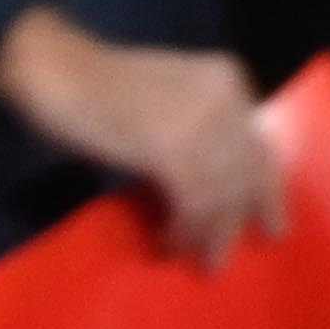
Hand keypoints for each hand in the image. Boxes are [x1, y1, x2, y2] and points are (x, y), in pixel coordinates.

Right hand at [0, 6, 283, 250]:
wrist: (56, 70)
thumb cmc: (101, 86)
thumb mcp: (169, 98)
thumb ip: (201, 128)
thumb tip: (220, 184)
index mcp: (226, 78)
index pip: (258, 143)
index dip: (265, 190)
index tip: (272, 224)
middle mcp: (223, 97)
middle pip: (246, 172)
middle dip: (237, 219)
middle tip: (223, 255)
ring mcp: (200, 122)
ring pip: (222, 194)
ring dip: (207, 234)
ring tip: (194, 258)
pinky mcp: (172, 148)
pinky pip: (192, 203)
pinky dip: (182, 230)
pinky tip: (166, 242)